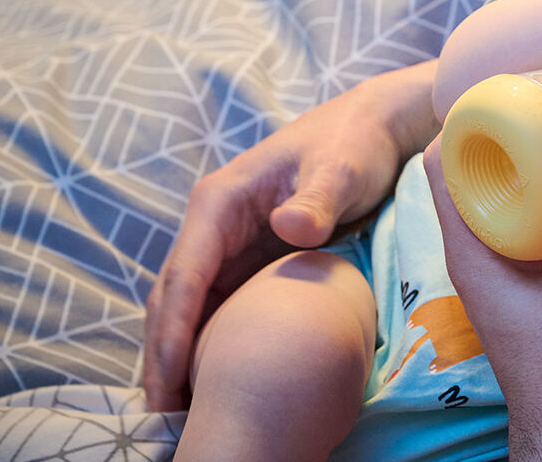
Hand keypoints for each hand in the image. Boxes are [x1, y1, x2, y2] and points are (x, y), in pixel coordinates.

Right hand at [142, 63, 437, 411]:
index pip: (183, 278)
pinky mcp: (253, 255)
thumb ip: (318, 199)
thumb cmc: (356, 144)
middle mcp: (215, 224)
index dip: (171, 333)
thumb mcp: (341, 169)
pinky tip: (217, 377)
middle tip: (167, 413)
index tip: (166, 381)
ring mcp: (231, 241)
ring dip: (181, 352)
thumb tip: (289, 226)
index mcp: (220, 202)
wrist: (376, 128)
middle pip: (176, 298)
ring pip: (193, 305)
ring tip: (182, 408)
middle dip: (164, 354)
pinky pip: (222, 303)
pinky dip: (211, 338)